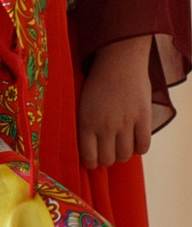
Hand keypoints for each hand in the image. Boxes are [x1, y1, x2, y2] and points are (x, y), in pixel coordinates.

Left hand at [78, 36, 156, 170]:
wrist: (118, 62)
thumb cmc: (96, 83)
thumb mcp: (82, 104)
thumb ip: (85, 125)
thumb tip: (86, 147)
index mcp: (86, 122)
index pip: (89, 156)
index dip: (91, 163)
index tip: (93, 161)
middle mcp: (105, 125)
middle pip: (108, 159)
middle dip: (106, 160)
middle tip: (107, 154)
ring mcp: (126, 122)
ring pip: (125, 155)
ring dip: (122, 155)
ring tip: (120, 148)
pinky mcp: (143, 117)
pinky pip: (144, 145)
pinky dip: (139, 149)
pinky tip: (135, 143)